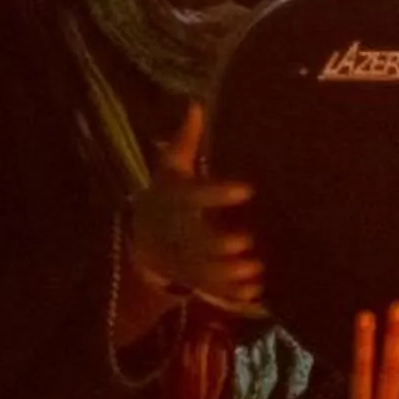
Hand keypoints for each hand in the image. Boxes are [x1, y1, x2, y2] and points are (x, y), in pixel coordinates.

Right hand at [125, 104, 260, 309]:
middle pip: (197, 241)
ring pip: (207, 270)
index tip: (245, 189)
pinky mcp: (195, 278)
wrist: (143, 240)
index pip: (195, 196)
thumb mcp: (169, 168)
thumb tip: (197, 105)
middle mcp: (179, 232)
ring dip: (229, 272)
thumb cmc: (165, 196)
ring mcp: (186, 259)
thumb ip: (184, 142)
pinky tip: (255, 292)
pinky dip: (232, 293)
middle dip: (219, 245)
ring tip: (255, 268)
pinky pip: (213, 289)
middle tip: (245, 241)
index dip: (218, 193)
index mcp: (175, 200)